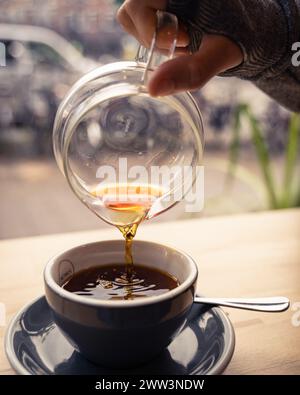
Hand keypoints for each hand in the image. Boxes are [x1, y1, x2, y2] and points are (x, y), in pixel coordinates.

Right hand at [117, 0, 242, 95]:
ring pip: (134, 19)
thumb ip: (187, 72)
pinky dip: (159, 38)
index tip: (185, 40)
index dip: (155, 29)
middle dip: (155, 35)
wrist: (253, 31)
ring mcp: (163, 0)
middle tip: (185, 43)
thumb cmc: (241, 39)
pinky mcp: (163, 8)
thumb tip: (152, 89)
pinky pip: (144, 24)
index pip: (138, 5)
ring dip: (157, 38)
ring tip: (185, 41)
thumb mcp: (218, 57)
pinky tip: (181, 40)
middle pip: (132, 12)